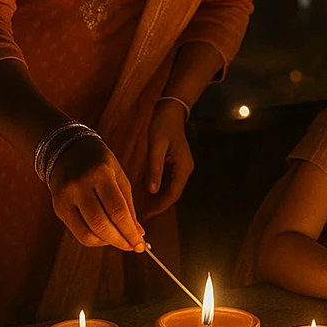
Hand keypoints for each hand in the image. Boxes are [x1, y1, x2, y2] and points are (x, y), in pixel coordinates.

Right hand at [46, 135, 146, 250]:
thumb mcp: (119, 176)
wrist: (66, 149)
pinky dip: (94, 239)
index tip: (141, 245)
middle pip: (100, 224)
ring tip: (120, 240)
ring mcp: (65, 198)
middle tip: (133, 246)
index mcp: (100, 174)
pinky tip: (105, 236)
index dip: (130, 231)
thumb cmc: (99, 163)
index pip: (116, 210)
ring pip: (87, 233)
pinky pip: (77, 232)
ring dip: (107, 242)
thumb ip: (128, 206)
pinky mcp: (57, 208)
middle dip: (120, 240)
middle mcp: (79, 186)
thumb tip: (139, 234)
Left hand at [141, 100, 194, 217]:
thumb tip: (152, 190)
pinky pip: (166, 182)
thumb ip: (154, 168)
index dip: (160, 206)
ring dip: (157, 200)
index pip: (172, 194)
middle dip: (158, 206)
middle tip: (142, 217)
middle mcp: (184, 169)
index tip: (147, 215)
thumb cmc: (163, 124)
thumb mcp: (156, 146)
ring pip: (169, 190)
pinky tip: (144, 195)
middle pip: (172, 195)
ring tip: (142, 210)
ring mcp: (180, 167)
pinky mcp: (173, 164)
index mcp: (183, 167)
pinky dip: (156, 190)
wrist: (171, 109)